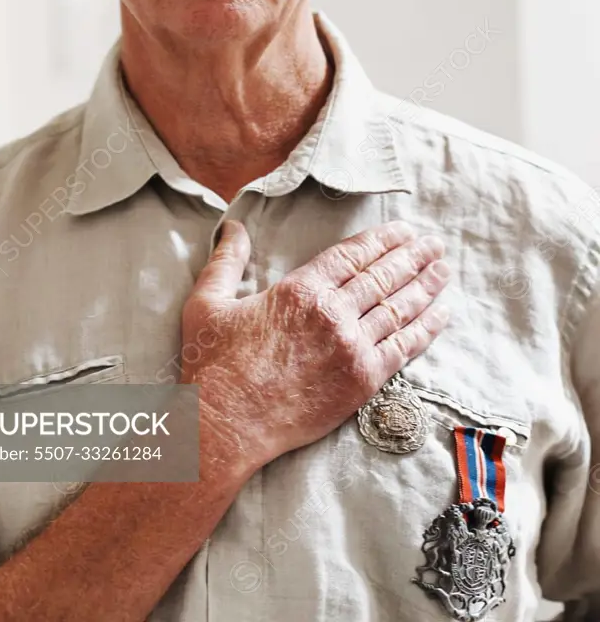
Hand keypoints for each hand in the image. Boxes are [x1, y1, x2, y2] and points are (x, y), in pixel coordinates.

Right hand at [181, 220, 450, 468]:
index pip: (352, 255)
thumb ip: (227, 260)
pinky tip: (442, 313)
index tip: (402, 231)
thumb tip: (234, 226)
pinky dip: (426, 328)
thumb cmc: (211, 366)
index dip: (381, 240)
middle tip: (434, 244)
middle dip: (412, 256)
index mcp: (299, 289)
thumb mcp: (207, 302)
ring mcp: (350, 347)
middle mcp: (331, 313)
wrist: (224, 425)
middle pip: (382, 276)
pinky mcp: (362, 381)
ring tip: (443, 270)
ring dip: (425, 286)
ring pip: (398, 308)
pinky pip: (404, 348)